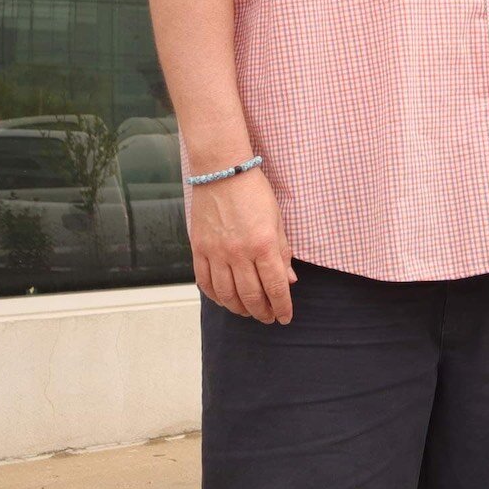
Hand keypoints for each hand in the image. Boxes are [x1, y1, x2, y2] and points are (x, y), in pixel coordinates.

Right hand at [188, 169, 296, 322]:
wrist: (222, 171)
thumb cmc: (254, 192)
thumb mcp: (277, 220)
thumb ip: (282, 252)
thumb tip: (289, 280)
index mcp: (264, 244)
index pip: (276, 287)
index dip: (282, 307)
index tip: (285, 317)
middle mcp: (239, 252)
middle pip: (251, 296)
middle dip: (262, 312)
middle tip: (268, 318)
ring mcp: (217, 252)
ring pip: (227, 295)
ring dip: (240, 309)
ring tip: (249, 312)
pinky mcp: (199, 249)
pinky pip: (205, 282)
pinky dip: (215, 296)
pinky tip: (225, 299)